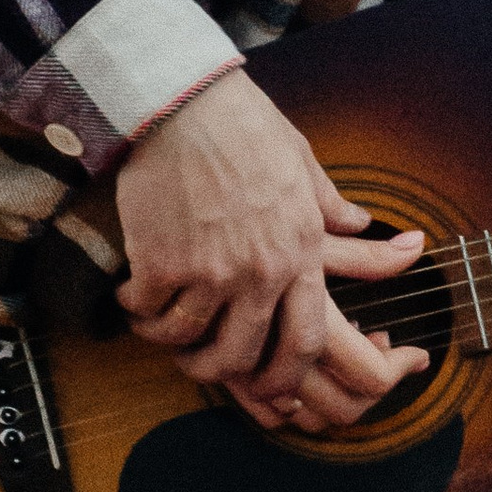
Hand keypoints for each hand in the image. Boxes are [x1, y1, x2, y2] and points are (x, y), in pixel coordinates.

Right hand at [113, 72, 428, 432]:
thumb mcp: (301, 163)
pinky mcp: (162, 263)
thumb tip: (361, 223)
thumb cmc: (243, 125)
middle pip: (243, 355)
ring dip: (168, 339)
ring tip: (155, 325)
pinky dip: (136, 309)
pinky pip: (148, 310)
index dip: (285, 376)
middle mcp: (261, 271)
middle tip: (197, 365)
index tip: (269, 389)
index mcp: (300, 252)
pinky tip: (131, 294)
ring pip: (188, 339)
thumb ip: (329, 205)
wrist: (183, 102)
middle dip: (217, 371)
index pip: (305, 340)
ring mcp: (212, 271)